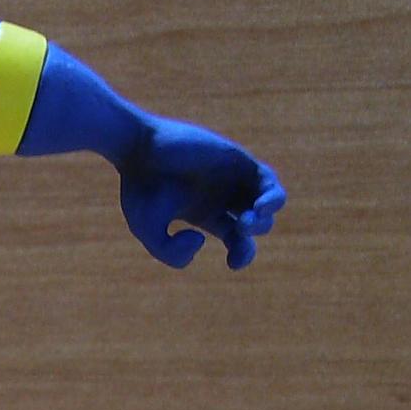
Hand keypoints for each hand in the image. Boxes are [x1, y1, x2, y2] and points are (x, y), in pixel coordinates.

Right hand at [118, 117, 285, 270]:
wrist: (140, 148)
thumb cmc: (141, 189)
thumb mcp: (147, 231)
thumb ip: (169, 252)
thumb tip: (200, 239)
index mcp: (205, 214)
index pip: (237, 239)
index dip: (242, 255)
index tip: (231, 261)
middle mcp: (223, 196)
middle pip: (253, 226)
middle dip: (250, 237)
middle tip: (236, 229)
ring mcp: (233, 177)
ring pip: (267, 204)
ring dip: (263, 219)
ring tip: (246, 221)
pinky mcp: (239, 160)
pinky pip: (268, 181)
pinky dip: (271, 198)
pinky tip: (259, 207)